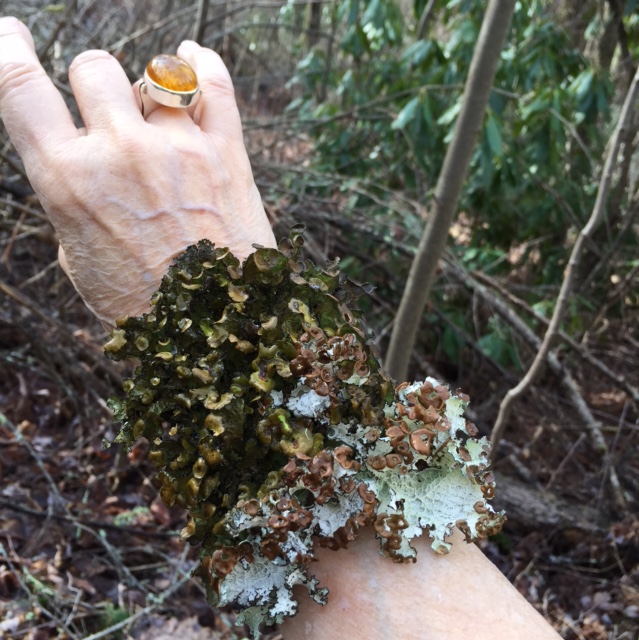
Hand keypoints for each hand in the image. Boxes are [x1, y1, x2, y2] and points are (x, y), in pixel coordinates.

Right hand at [0, 17, 275, 326]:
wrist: (216, 327)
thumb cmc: (141, 304)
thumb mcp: (81, 258)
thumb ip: (76, 201)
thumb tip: (87, 166)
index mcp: (70, 180)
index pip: (19, 89)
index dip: (6, 49)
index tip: (10, 34)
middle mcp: (122, 153)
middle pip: (93, 67)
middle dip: (92, 82)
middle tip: (105, 109)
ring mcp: (179, 148)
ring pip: (153, 71)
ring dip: (145, 87)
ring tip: (152, 112)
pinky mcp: (227, 153)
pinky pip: (215, 84)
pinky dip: (202, 63)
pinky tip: (192, 57)